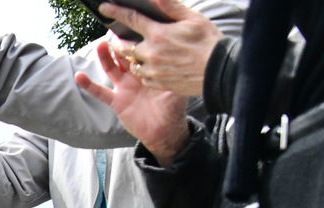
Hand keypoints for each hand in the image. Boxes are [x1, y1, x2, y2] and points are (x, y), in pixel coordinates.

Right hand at [76, 41, 189, 163]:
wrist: (164, 131)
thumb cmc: (174, 109)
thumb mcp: (177, 88)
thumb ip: (171, 75)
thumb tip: (172, 61)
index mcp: (151, 71)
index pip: (142, 52)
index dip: (137, 43)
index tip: (132, 33)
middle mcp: (137, 77)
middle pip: (125, 57)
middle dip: (120, 45)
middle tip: (115, 34)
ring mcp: (125, 88)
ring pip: (112, 69)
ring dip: (105, 57)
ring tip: (101, 45)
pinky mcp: (116, 101)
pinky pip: (100, 92)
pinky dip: (89, 85)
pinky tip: (79, 76)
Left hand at [101, 0, 219, 96]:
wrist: (218, 72)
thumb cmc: (209, 42)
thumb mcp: (193, 18)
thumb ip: (171, 7)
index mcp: (159, 34)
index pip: (131, 19)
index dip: (116, 12)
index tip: (104, 8)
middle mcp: (151, 53)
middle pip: (123, 47)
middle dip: (118, 41)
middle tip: (120, 37)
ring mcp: (152, 70)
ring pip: (132, 63)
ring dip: (131, 57)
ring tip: (139, 52)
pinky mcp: (156, 83)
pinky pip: (142, 77)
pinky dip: (143, 70)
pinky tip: (151, 66)